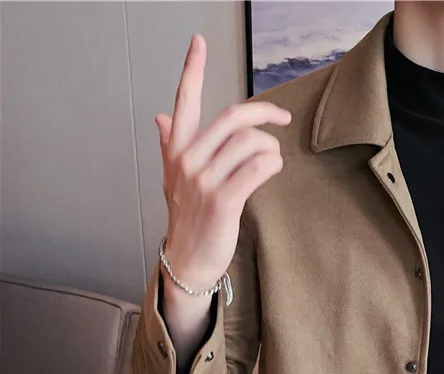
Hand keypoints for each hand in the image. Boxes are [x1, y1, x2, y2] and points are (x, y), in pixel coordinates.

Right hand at [156, 34, 290, 291]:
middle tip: (281, 116)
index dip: (192, 69)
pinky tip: (273, 169)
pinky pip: (256, 169)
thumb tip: (161, 116)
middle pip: (232, 117)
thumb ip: (170, 144)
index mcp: (176, 149)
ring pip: (249, 143)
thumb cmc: (187, 219)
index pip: (183, 101)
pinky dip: (271, 164)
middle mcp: (188, 160)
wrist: (187, 260)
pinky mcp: (223, 201)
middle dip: (264, 112)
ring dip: (270, 146)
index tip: (198, 42)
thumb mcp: (173, 178)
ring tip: (273, 158)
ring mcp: (204, 181)